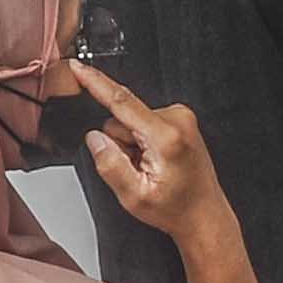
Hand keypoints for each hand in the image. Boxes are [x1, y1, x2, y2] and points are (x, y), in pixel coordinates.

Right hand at [75, 61, 229, 239]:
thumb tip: (94, 138)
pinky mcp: (180, 120)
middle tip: (140, 170)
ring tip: (151, 168)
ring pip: (130, 122)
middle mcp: (177, 120)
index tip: (78, 68)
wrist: (204, 215)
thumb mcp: (134, 196)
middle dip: (122, 144)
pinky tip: (157, 161)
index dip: (95, 82)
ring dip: (133, 146)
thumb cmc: (177, 209)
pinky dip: (143, 143)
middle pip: (121, 118)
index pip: (122, 102)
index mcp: (166, 136)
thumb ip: (110, 164)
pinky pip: (143, 124)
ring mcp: (181, 118)